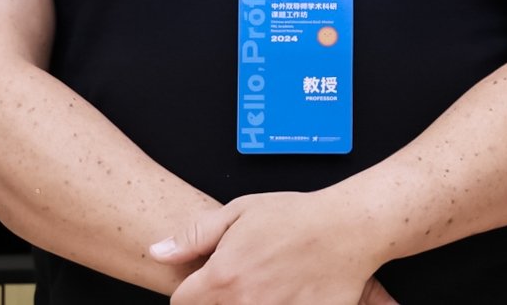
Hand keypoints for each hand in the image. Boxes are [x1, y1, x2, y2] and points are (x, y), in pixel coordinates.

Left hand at [151, 191, 394, 304]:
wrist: (350, 227)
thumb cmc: (297, 215)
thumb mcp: (240, 212)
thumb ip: (194, 236)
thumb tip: (156, 253)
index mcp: (222, 277)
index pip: (182, 303)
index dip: (190, 293)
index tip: (205, 285)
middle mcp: (243, 303)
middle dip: (218, 300)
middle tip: (241, 282)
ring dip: (245, 303)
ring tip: (264, 286)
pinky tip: (283, 294)